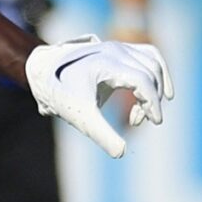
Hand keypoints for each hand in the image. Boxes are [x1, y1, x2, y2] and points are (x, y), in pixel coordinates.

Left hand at [25, 36, 169, 156]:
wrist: (42, 71)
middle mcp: (116, 50)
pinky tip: (159, 90)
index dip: (153, 103)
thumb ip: (101, 134)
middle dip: (151, 100)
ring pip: (153, 62)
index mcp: (108, 62)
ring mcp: (118, 47)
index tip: (155, 122)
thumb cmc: (60, 92)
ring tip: (144, 111)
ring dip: (154, 87)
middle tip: (138, 121)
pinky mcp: (118, 50)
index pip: (144, 81)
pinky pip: (147, 55)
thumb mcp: (80, 116)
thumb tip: (122, 153)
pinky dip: (156, 72)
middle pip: (151, 73)